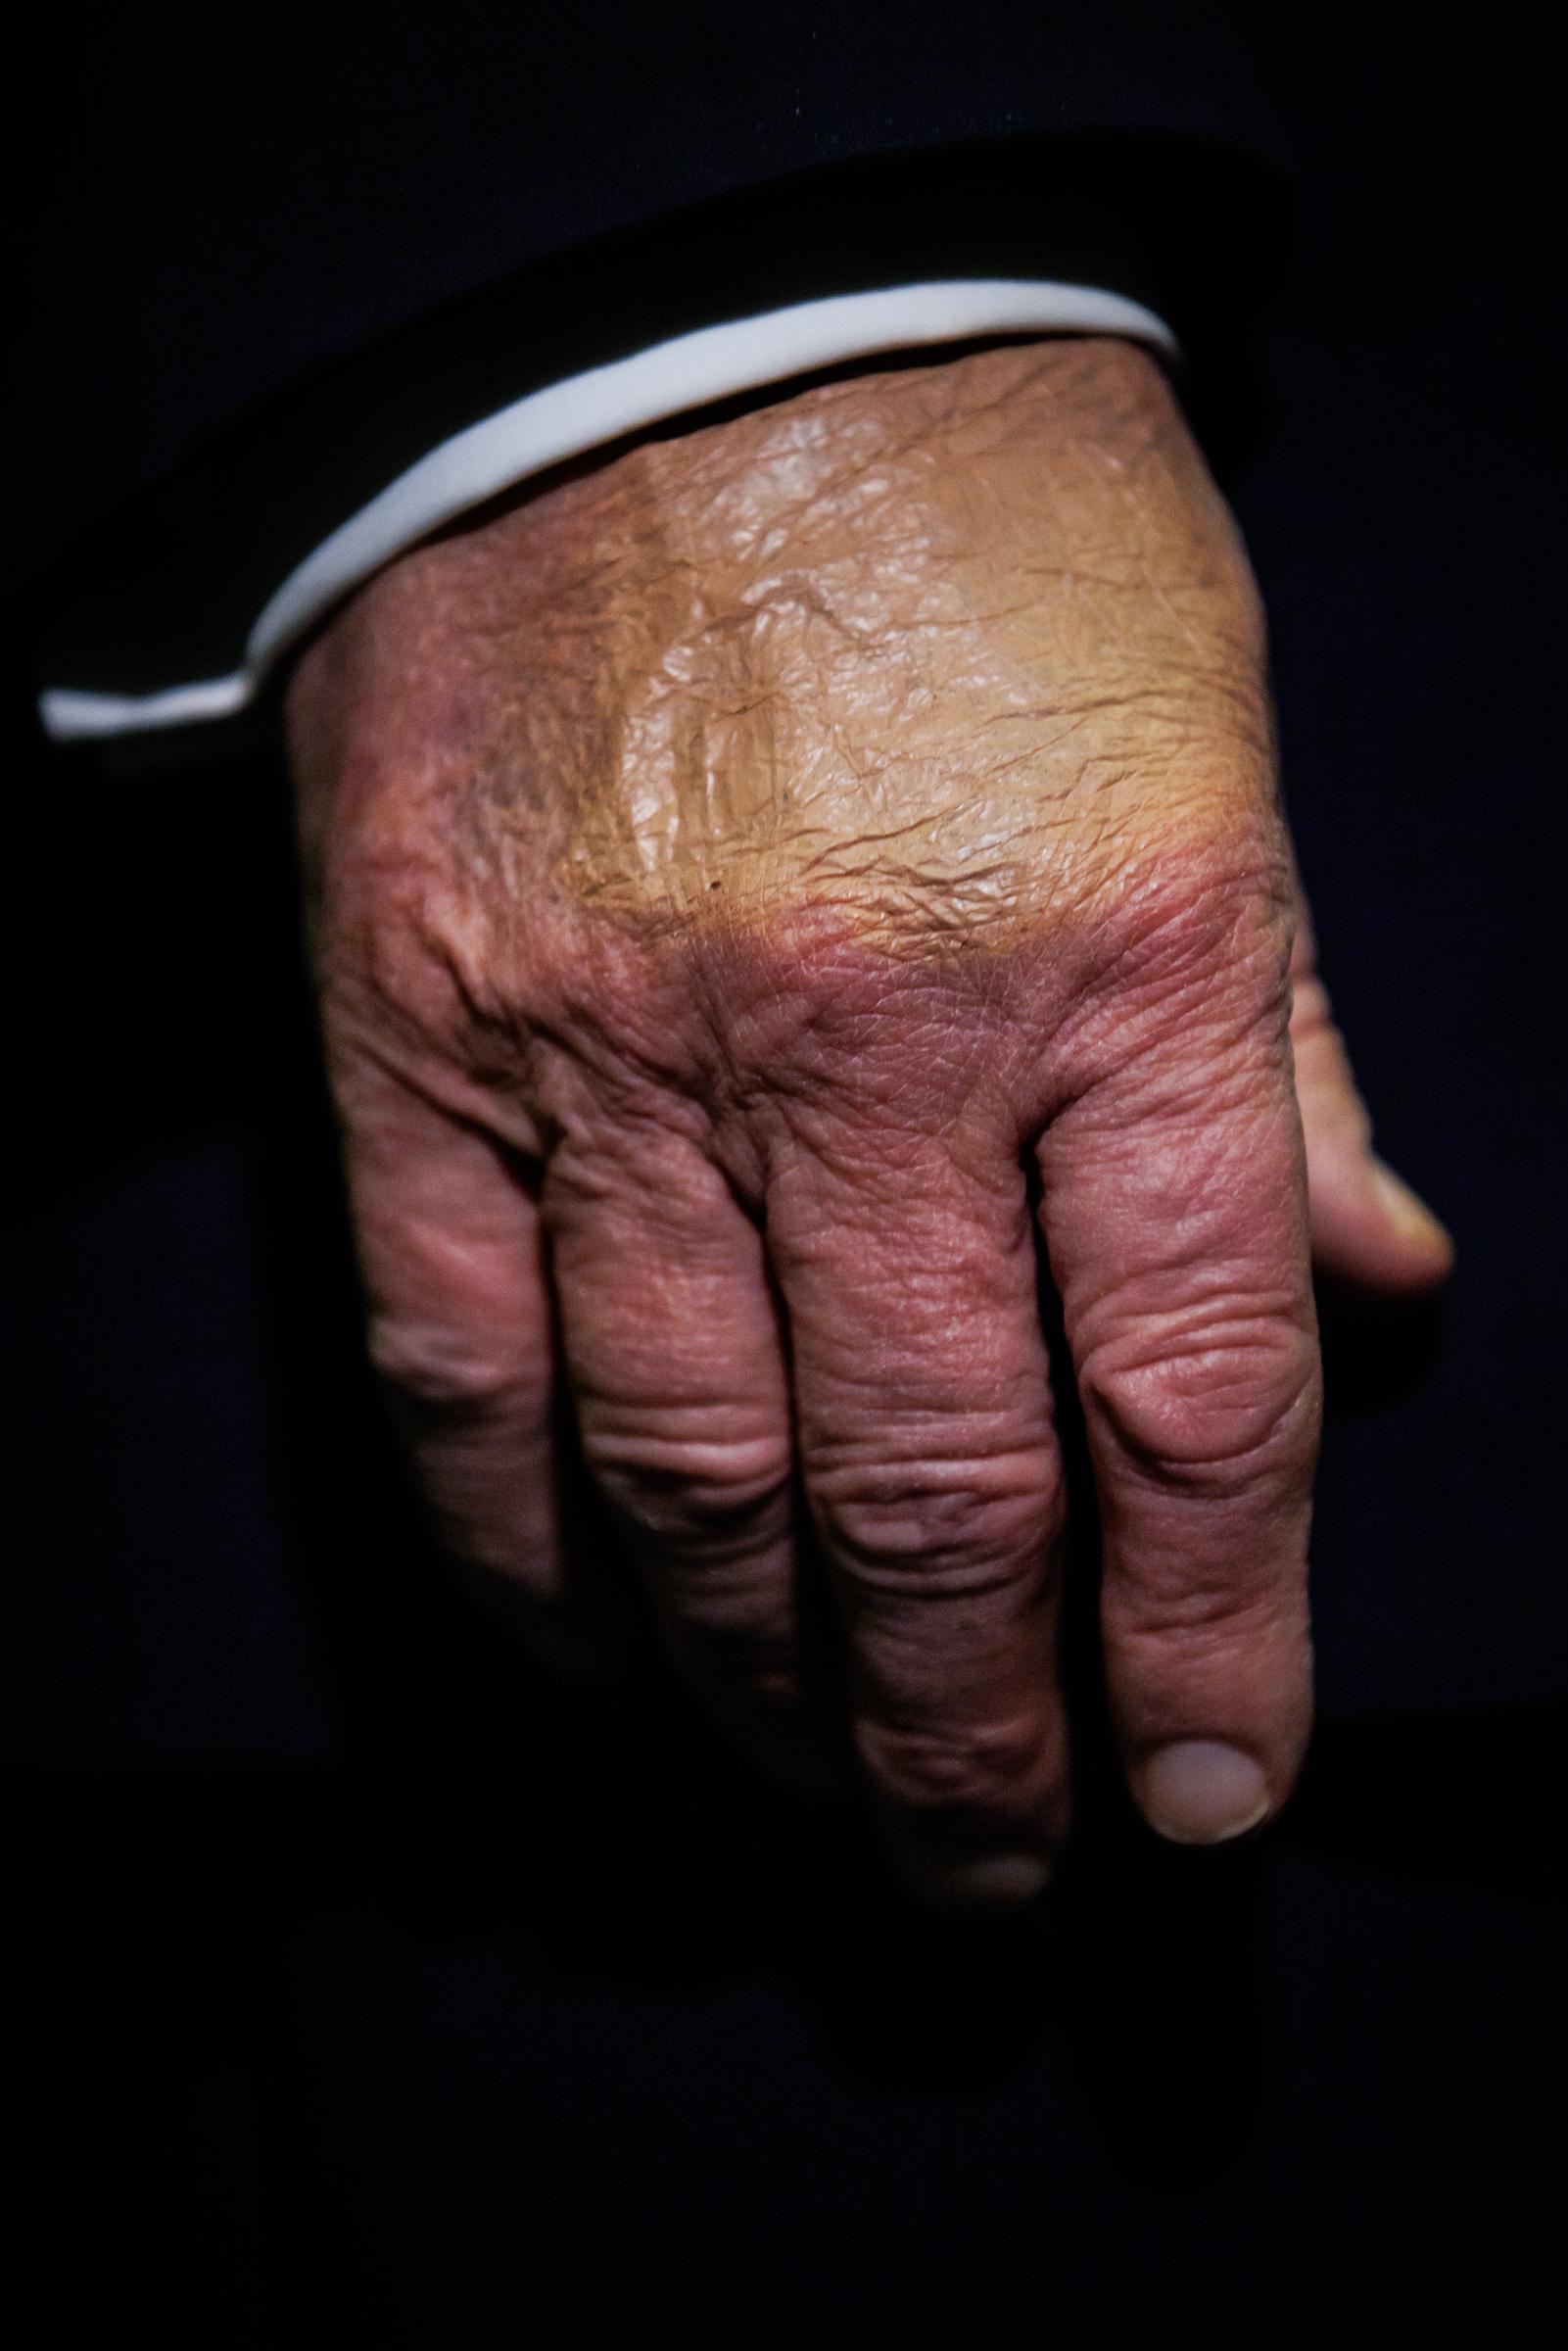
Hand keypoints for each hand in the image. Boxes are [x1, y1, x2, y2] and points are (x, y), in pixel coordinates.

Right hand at [286, 339, 1450, 1904]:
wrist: (684, 321)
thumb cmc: (991, 530)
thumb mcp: (1219, 756)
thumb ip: (1287, 1055)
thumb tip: (1375, 1295)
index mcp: (1117, 952)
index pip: (1190, 1393)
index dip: (1210, 1640)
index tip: (1207, 1796)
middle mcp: (867, 1031)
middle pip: (936, 1493)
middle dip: (981, 1735)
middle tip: (1001, 1862)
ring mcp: (615, 1044)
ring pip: (690, 1478)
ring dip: (768, 1689)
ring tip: (828, 1792)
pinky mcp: (418, 1032)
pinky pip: (457, 1369)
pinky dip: (525, 1556)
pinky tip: (598, 1656)